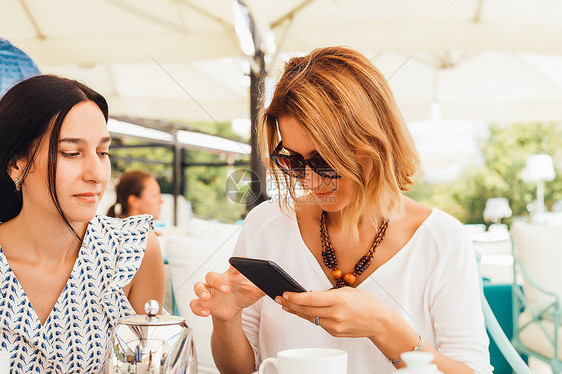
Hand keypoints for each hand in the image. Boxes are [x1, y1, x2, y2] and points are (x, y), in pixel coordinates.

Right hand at [190, 266, 264, 321]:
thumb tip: (277, 284)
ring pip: (198, 286)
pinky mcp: (205, 304)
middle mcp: (219, 281)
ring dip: (201, 291)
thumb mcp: (255, 292)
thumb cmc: (243, 295)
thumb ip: (264, 287)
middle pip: (211, 275)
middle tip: (226, 289)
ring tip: (207, 298)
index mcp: (232, 275)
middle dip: (217, 282)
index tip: (241, 262)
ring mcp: (210, 292)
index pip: (233, 264)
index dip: (237, 262)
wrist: (233, 310)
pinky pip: (194, 304)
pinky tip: (206, 312)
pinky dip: (198, 308)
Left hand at [276, 287, 395, 338]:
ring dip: (297, 311)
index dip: (295, 297)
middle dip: (290, 304)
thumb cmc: (366, 303)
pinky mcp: (335, 333)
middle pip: (306, 309)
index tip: (285, 293)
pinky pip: (319, 324)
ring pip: (310, 318)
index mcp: (338, 300)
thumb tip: (309, 293)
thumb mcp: (347, 291)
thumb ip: (327, 293)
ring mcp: (335, 326)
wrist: (379, 322)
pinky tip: (303, 311)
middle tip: (279, 299)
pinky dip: (311, 317)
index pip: (310, 298)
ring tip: (286, 306)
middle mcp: (335, 314)